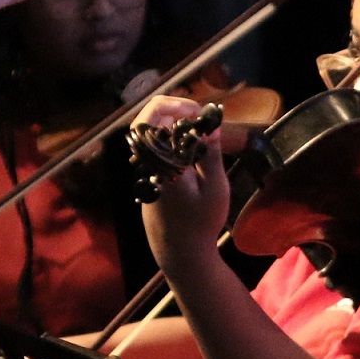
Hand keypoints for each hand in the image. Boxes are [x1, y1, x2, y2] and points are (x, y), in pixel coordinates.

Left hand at [137, 95, 232, 269]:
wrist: (180, 253)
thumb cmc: (201, 223)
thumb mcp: (215, 188)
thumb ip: (210, 154)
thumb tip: (210, 124)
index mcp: (162, 161)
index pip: (152, 119)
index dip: (175, 105)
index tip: (200, 112)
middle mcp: (148, 163)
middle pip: (147, 121)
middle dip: (172, 110)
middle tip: (199, 115)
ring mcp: (145, 171)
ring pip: (150, 135)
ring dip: (172, 124)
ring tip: (198, 129)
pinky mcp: (148, 178)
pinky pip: (154, 149)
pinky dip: (170, 140)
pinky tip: (190, 147)